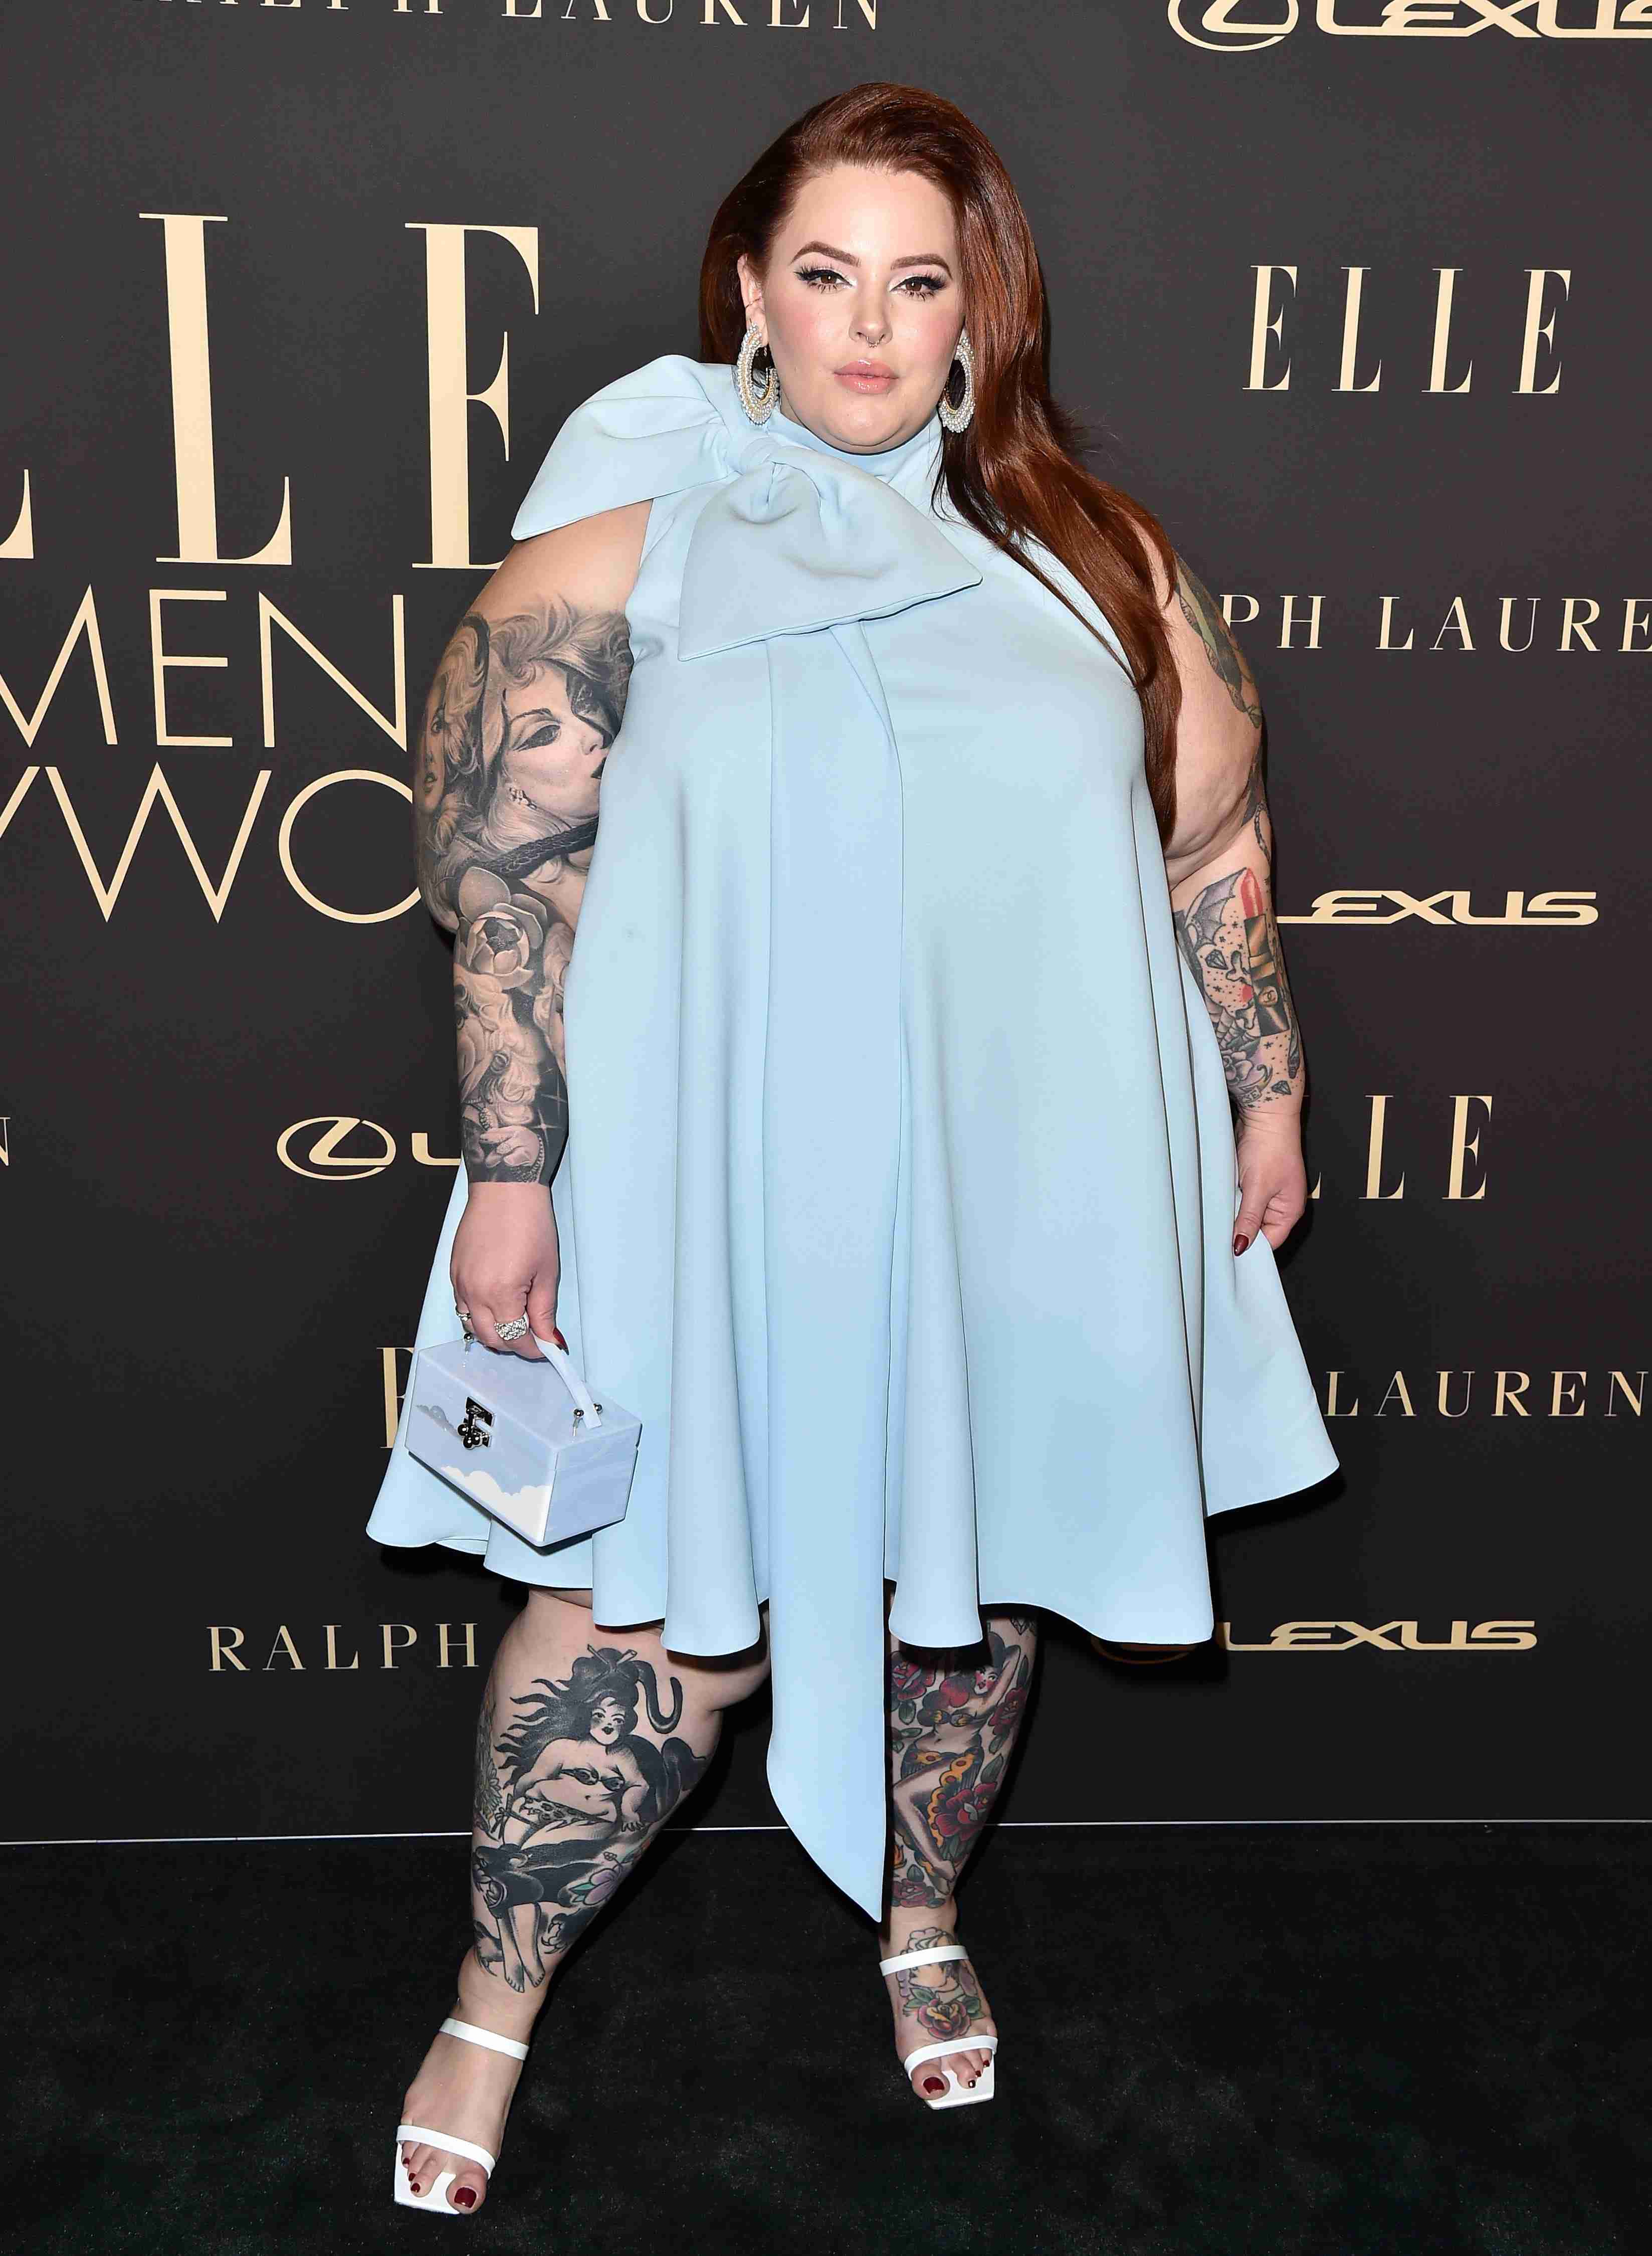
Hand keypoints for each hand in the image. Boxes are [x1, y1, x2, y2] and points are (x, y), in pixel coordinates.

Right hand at [451, 1182, 561, 1361]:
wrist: (505, 1189)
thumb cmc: (529, 1222)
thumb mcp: (546, 1271)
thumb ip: (544, 1311)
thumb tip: (550, 1339)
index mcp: (500, 1294)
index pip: (515, 1338)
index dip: (533, 1348)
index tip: (547, 1348)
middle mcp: (474, 1292)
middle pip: (491, 1338)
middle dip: (514, 1344)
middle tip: (535, 1335)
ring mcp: (459, 1283)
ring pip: (472, 1326)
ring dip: (494, 1331)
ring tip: (517, 1319)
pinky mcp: (453, 1272)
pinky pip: (463, 1307)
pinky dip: (479, 1314)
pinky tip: (497, 1304)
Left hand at [1232, 1111, 1307, 1256]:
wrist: (1266, 1116)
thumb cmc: (1272, 1146)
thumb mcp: (1258, 1189)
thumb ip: (1249, 1219)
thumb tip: (1241, 1245)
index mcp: (1290, 1210)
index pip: (1270, 1242)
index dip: (1252, 1247)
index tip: (1230, 1250)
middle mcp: (1281, 1204)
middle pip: (1258, 1229)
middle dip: (1241, 1228)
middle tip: (1222, 1229)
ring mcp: (1268, 1192)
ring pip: (1247, 1214)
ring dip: (1235, 1212)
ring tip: (1225, 1207)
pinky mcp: (1254, 1181)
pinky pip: (1241, 1199)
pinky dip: (1232, 1198)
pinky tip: (1225, 1195)